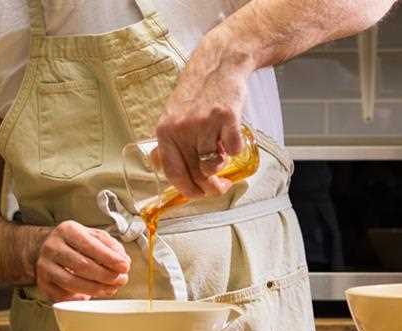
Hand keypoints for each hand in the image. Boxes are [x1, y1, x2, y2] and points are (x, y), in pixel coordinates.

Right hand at [34, 221, 129, 302]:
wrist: (50, 249)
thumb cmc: (79, 244)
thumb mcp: (96, 237)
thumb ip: (112, 246)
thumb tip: (124, 260)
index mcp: (67, 230)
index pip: (90, 245)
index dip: (109, 258)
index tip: (125, 267)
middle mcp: (52, 247)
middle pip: (82, 265)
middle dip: (106, 276)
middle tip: (122, 280)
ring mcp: (44, 266)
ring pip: (72, 282)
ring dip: (96, 289)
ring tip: (112, 288)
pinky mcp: (43, 283)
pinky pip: (62, 295)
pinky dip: (81, 298)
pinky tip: (93, 295)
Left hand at [154, 30, 251, 199]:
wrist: (218, 65)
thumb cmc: (198, 93)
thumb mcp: (174, 116)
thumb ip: (171, 143)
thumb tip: (167, 171)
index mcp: (165, 131)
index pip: (173, 173)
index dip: (188, 190)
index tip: (198, 194)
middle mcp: (182, 129)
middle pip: (196, 174)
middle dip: (211, 187)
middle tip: (220, 186)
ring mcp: (204, 123)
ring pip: (215, 165)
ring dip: (222, 164)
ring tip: (221, 151)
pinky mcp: (226, 118)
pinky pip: (234, 150)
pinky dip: (236, 149)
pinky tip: (231, 137)